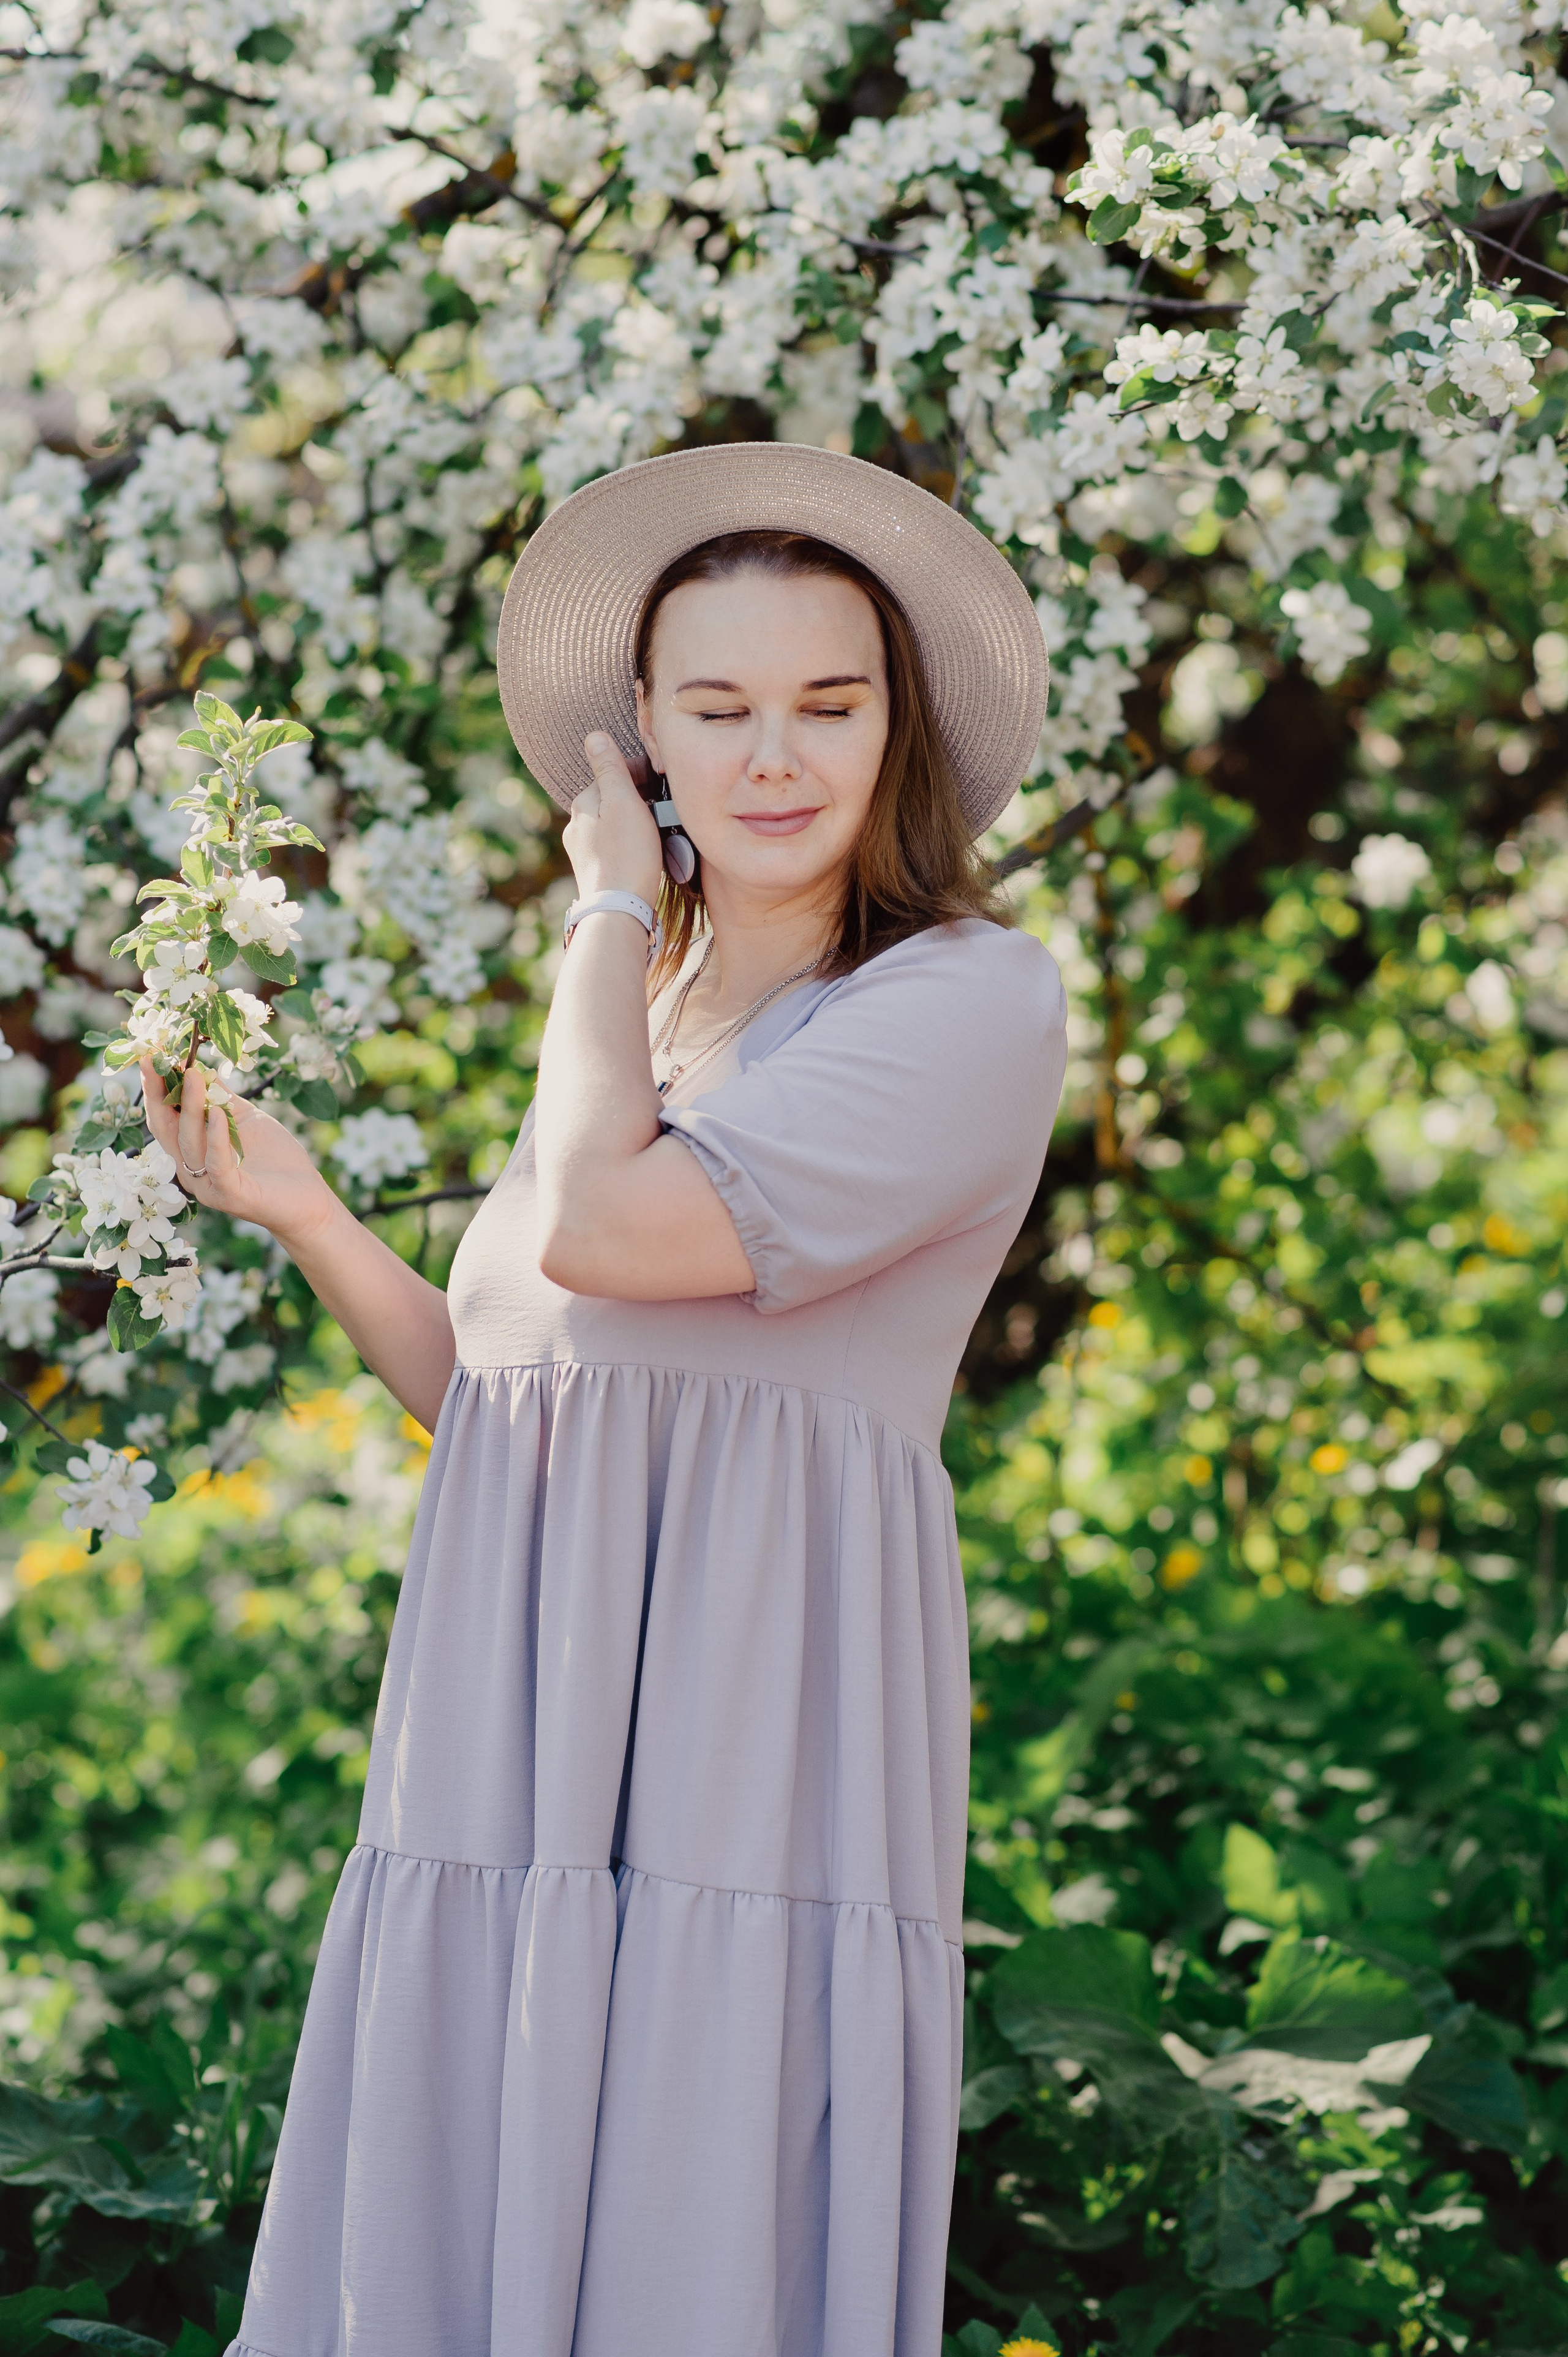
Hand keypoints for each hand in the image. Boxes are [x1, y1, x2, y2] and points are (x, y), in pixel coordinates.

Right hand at [141, 1062, 341, 1254]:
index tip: (150, 1056)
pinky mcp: (229, 1196)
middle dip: (159, 1093)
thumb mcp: (247, 1120)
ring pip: (190, 1143)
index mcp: (192, 1152)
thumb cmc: (277, 1159)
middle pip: (167, 1129)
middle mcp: (192, 1171)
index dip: (155, 1088)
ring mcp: (208, 1186)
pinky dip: (216, 1137)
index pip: (165, 1118)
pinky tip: (218, 1113)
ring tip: (192, 1075)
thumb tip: (200, 1066)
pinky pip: (217, 1164)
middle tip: (155, 1060)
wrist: (308, 1199)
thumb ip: (223, 1098)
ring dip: (190, 1106)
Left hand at [564, 734, 662, 906]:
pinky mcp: (597, 871)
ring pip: (616, 824)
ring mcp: (585, 851)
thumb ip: (609, 768)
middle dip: (639, 797)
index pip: (612, 773)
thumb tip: (594, 736)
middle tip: (668, 806)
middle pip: (614, 799)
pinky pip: (617, 846)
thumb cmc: (626, 855)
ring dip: (637, 821)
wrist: (620, 910)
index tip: (665, 779)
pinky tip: (647, 852)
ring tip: (661, 831)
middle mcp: (577, 826)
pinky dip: (633, 843)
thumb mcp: (621, 802)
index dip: (641, 772)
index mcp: (583, 803)